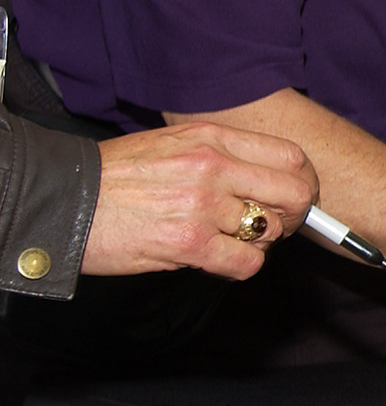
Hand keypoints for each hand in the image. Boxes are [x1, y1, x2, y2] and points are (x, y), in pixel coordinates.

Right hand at [85, 122, 317, 279]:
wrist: (63, 199)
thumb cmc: (115, 176)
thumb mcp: (172, 144)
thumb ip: (220, 155)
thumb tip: (262, 177)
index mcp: (213, 138)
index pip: (291, 156)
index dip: (302, 182)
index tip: (294, 198)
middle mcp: (214, 166)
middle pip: (295, 193)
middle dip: (293, 216)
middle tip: (273, 227)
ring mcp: (202, 204)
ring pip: (270, 231)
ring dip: (259, 244)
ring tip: (233, 243)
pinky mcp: (188, 242)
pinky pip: (245, 263)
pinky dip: (240, 267)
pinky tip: (218, 260)